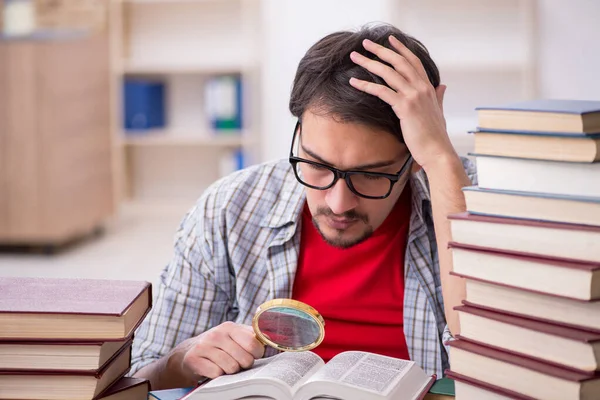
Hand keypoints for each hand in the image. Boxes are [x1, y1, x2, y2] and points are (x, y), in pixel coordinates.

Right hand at [177, 322, 264, 379]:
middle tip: (238, 362)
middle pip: (244, 358)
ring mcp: (204, 346)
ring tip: (225, 365)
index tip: (253, 355)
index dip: (257, 353)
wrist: (188, 352)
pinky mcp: (194, 360)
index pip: (253, 343)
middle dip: (244, 364)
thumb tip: (270, 338)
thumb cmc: (218, 345)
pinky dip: (218, 375)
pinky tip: (213, 369)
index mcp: (229, 327)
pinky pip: (216, 374)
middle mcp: (216, 334)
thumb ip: (250, 336)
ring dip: (231, 371)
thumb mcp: (233, 336)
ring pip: (231, 367)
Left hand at [348, 36, 456, 171]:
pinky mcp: (405, 107)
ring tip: (354, 57)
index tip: (390, 39)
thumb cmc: (435, 135)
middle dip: (380, 50)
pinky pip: (382, 91)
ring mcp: (413, 96)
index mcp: (428, 87)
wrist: (438, 151)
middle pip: (398, 62)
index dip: (401, 49)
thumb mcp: (439, 112)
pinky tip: (354, 81)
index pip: (413, 61)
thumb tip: (442, 86)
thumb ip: (439, 97)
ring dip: (369, 62)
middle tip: (365, 43)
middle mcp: (422, 87)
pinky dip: (366, 85)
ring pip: (388, 72)